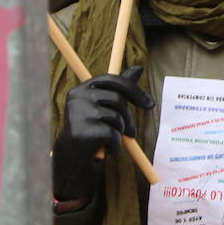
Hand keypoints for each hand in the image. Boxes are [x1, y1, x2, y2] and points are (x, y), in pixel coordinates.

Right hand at [53, 66, 154, 200]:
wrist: (74, 157)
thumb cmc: (94, 127)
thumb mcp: (106, 105)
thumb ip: (121, 88)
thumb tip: (139, 67)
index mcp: (81, 89)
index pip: (112, 80)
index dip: (134, 91)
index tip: (150, 105)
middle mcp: (76, 98)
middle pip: (117, 99)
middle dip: (129, 116)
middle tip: (131, 131)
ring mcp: (77, 115)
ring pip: (116, 117)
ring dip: (120, 131)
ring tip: (111, 138)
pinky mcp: (82, 132)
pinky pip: (112, 134)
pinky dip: (115, 145)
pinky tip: (107, 149)